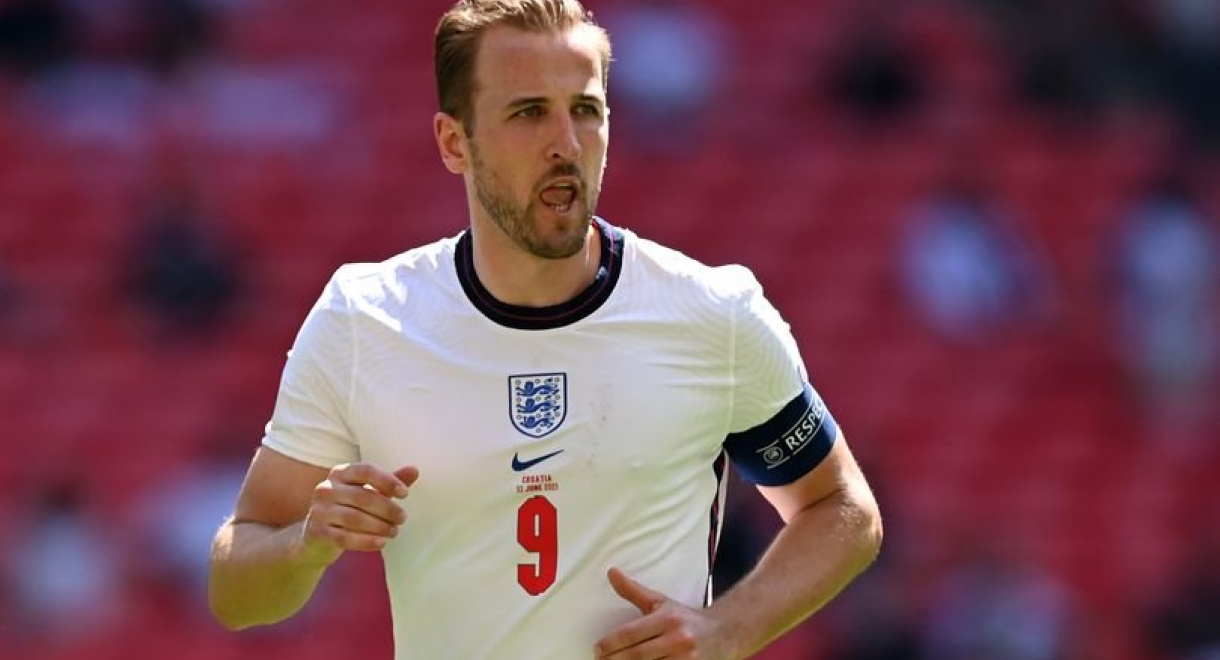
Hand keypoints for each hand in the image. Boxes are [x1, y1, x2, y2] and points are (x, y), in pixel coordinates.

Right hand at [296, 463, 418, 565]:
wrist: (316, 538)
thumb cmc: (348, 510)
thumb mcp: (368, 494)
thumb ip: (388, 483)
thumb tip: (415, 470)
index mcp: (340, 473)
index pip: (365, 470)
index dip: (387, 480)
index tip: (405, 493)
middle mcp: (326, 488)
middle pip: (362, 496)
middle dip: (387, 508)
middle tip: (402, 518)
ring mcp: (319, 510)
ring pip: (354, 518)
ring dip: (379, 526)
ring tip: (394, 531)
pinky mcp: (317, 532)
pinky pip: (344, 537)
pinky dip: (366, 541)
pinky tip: (381, 543)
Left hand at [594, 567, 733, 659]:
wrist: (725, 632)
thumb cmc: (685, 618)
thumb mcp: (661, 602)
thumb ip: (634, 591)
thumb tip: (611, 572)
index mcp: (667, 618)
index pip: (632, 633)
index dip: (611, 644)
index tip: (597, 649)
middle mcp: (677, 638)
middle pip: (638, 655)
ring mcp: (687, 659)